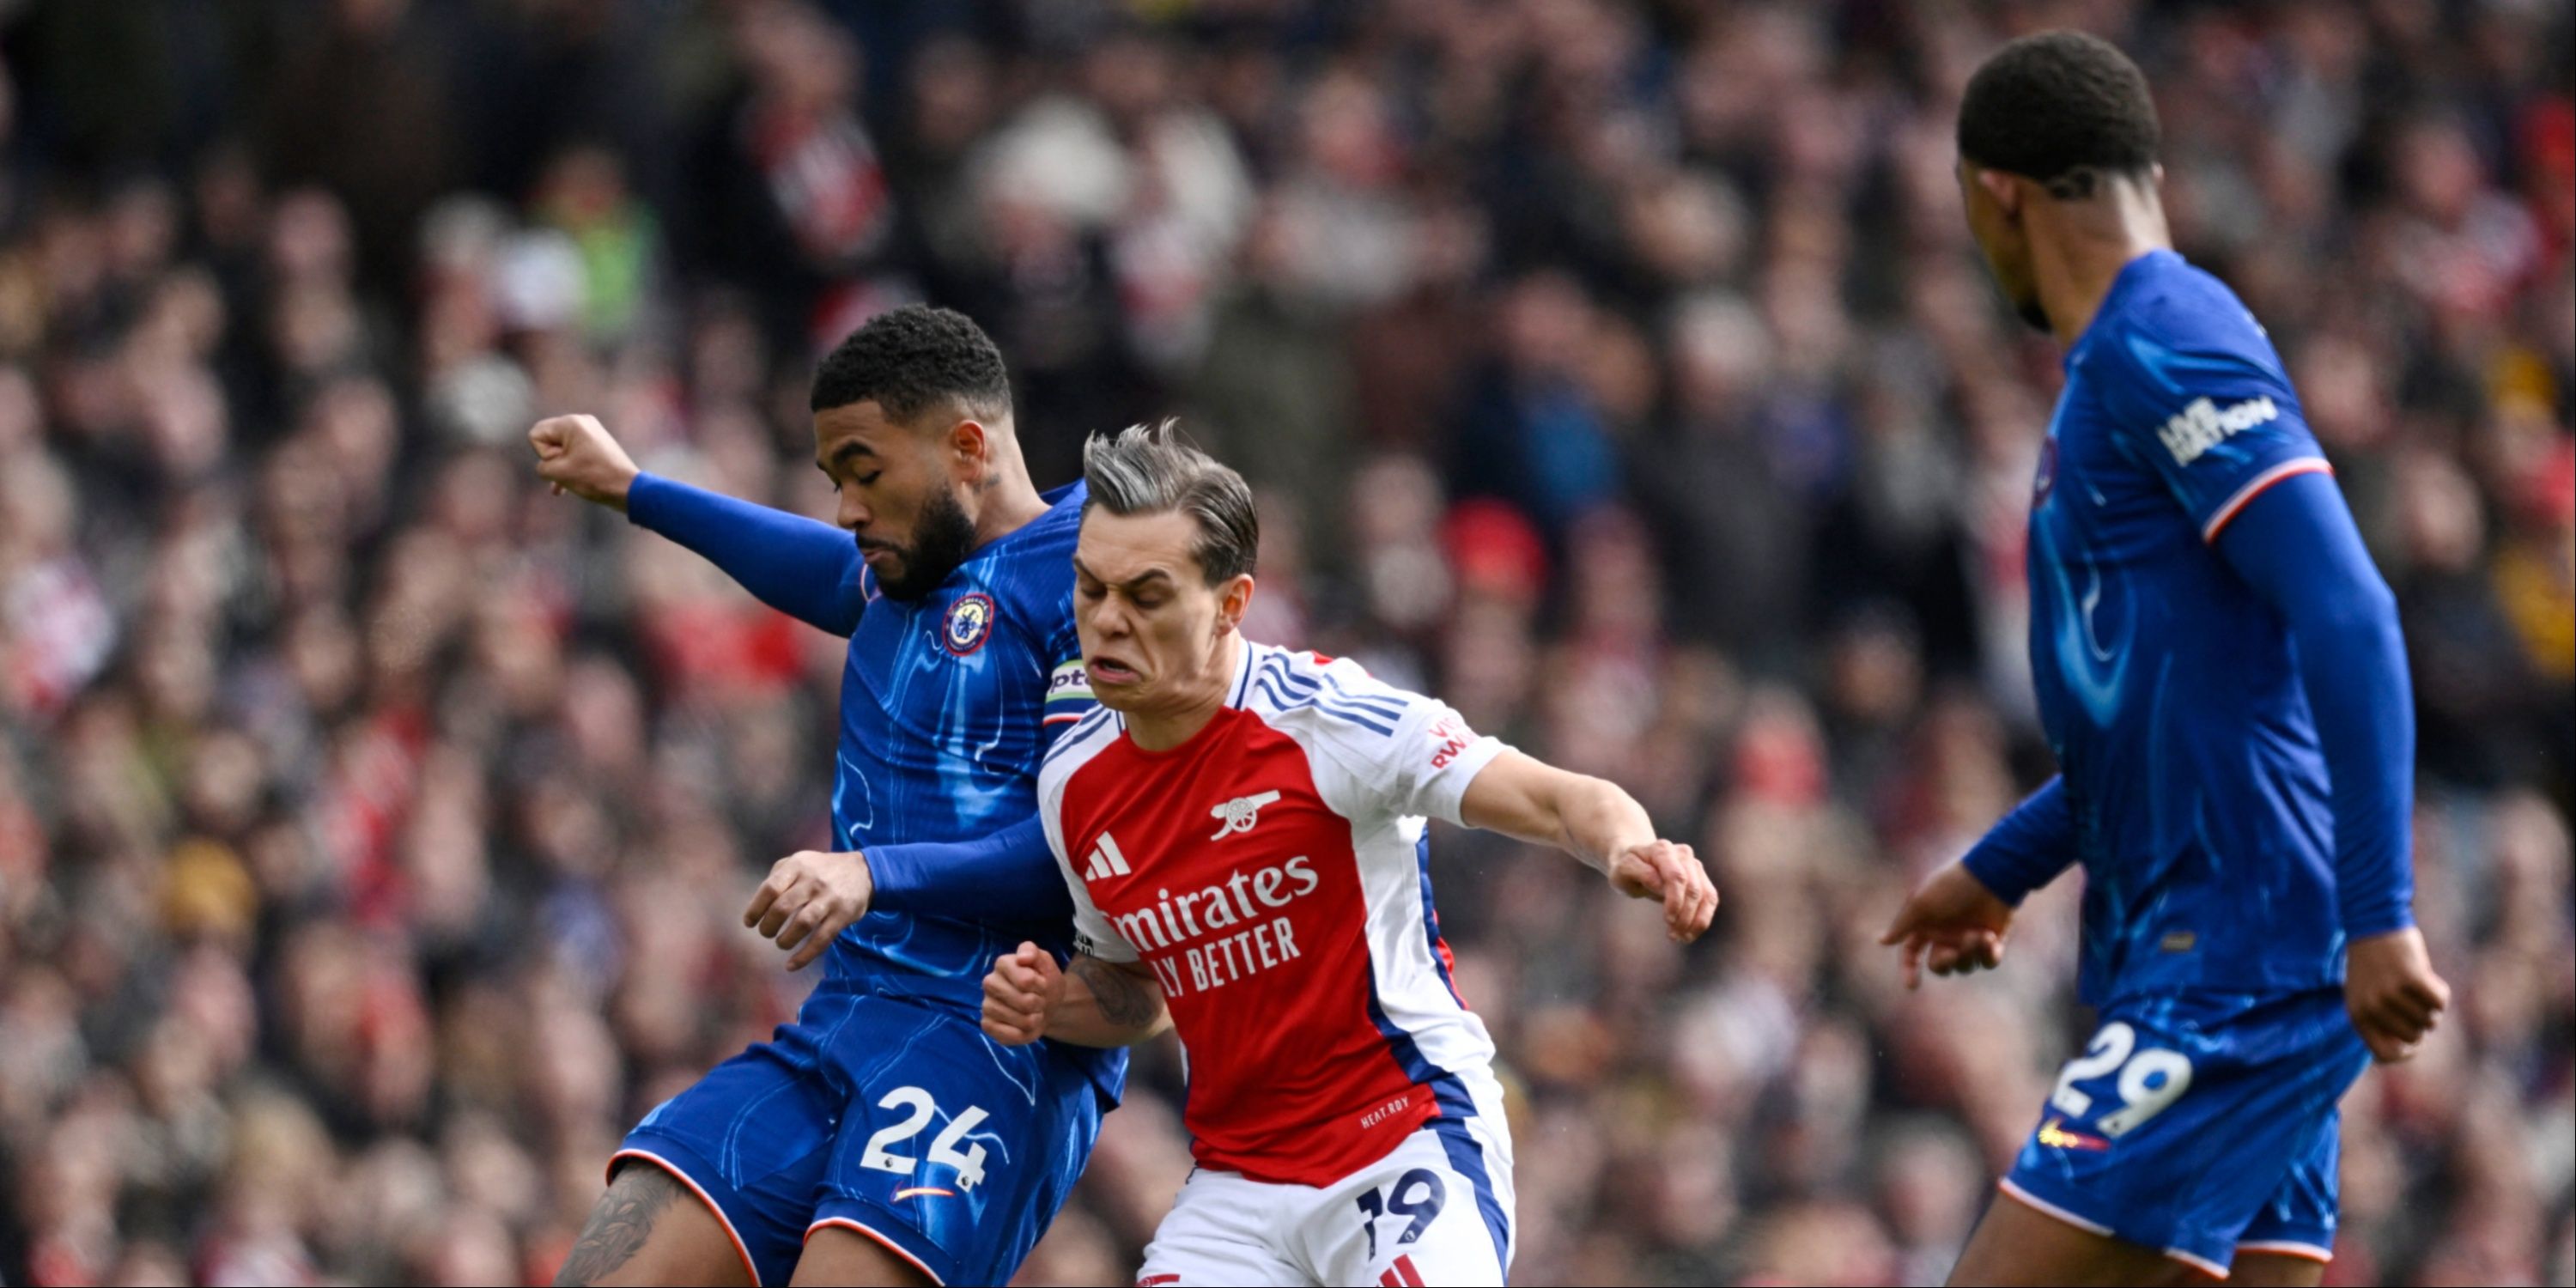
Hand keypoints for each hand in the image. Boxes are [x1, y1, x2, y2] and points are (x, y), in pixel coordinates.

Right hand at [529, 413, 639, 510]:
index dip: (543, 453)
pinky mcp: (597, 443)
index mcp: (571, 423)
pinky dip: (569, 466)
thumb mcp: (558, 473)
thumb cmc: (593, 478)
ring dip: (559, 466)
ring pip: (560, 448)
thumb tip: (548, 463)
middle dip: (551, 459)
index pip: (536, 434)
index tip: (561, 462)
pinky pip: (573, 451)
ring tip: (569, 482)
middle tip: (569, 469)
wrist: (627, 488)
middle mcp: (581, 421)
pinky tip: (565, 487)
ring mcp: (591, 431)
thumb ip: (542, 465)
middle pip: (548, 439)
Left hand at [742, 850, 873, 970]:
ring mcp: (829, 899)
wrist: (863, 871)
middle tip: (766, 933)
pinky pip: (821, 940)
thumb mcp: (799, 862)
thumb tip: (757, 907)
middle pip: (783, 908)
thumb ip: (777, 878)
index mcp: (798, 866)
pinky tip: (791, 966)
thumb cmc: (820, 870)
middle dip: (768, 926)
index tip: (749, 922)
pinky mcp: (842, 916)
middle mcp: (813, 881)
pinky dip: (804, 956)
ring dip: (785, 940)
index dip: (756, 908)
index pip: (771, 888)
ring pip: (802, 924)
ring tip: (781, 943)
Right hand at [981, 942, 1062, 1045]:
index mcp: (1003, 963)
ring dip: (1034, 1019)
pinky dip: (1025, 1034)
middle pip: (1025, 1002)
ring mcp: (986, 1005)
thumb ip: (1034, 953)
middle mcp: (989, 983)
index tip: (1042, 984)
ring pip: (1021, 1020)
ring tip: (1032, 1012)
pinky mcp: (987, 1025)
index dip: (1041, 986)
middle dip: (1039, 1003)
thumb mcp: (1045, 963)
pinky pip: (1011, 1036)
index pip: (1027, 980)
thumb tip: (1022, 958)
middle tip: (1038, 1000)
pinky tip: (1024, 1026)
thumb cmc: (1044, 981)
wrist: (1045, 1005)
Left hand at [1605, 839, 1718, 942]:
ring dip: (1696, 921)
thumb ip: (1640, 873)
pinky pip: (1710, 900)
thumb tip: (1661, 884)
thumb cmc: (1627, 868)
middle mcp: (1683, 854)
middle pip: (1693, 889)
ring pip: (1706, 895)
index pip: (1677, 877)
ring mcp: (1694, 865)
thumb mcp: (1623, 871)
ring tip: (1681, 938)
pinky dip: (1702, 920)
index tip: (1668, 921)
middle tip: (1672, 935)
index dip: (1675, 901)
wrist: (1637, 863)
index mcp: (1662, 850)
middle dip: (1685, 915)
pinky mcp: (1702, 878)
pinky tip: (1689, 934)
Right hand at [1881, 860, 2015, 989]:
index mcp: (1926, 926)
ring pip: (1965, 965)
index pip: (1912, 953)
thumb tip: (1881, 941)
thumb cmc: (1951, 887)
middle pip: (1939, 966)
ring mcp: (1969, 939)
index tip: (1912, 985)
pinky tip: (1990, 938)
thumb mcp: (1921, 904)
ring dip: (1969, 952)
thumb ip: (1902, 925)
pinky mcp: (1992, 941)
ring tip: (1978, 934)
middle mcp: (1946, 935)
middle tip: (1951, 952)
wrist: (1990, 876)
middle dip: (1944, 963)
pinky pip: (1988, 962)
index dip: (1909, 970)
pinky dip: (1988, 954)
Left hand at [2344, 926, 2448, 1061]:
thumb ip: (2381, 1022)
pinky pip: (2440, 1001)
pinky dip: (2440, 991)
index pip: (2385, 1055)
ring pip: (2430, 1020)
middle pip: (2414, 1037)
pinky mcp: (2411, 978)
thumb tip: (2409, 1049)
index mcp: (2357, 1015)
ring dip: (2431, 1005)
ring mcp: (2390, 993)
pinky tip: (2429, 977)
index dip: (2406, 1052)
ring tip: (2417, 985)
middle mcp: (2371, 1007)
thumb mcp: (2366, 995)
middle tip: (2414, 1000)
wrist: (2372, 923)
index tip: (2415, 1040)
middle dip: (2421, 1022)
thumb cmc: (2373, 962)